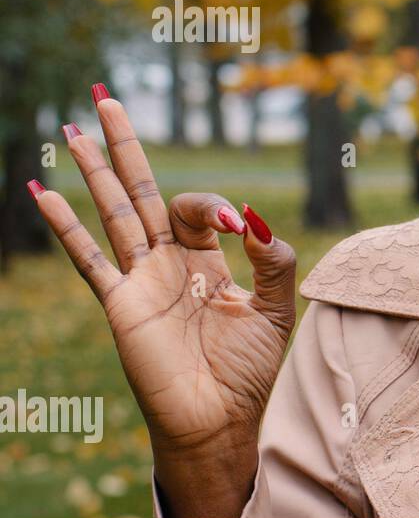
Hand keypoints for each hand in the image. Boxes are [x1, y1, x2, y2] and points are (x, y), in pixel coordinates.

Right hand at [30, 85, 295, 517]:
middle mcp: (169, 263)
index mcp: (208, 261)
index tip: (234, 225)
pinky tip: (43, 192)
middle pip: (142, 192)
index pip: (197, 209)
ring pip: (113, 212)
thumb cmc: (249, 371)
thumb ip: (273, 261)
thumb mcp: (276, 310)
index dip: (212, 206)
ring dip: (94, 170)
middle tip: (106, 98)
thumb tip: (253, 217)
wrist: (220, 419)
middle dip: (126, 146)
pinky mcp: (120, 303)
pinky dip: (65, 225)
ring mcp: (140, 280)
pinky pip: (88, 257)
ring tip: (73, 128)